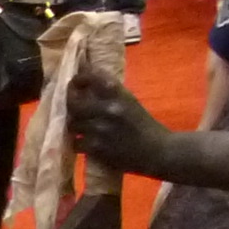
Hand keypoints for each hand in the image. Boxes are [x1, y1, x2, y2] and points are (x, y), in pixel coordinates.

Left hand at [67, 63, 177, 178]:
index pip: (92, 78)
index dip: (80, 78)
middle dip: (70, 104)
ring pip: (73, 124)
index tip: (76, 82)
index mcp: (120, 94)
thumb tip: (87, 82)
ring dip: (75, 125)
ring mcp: (100, 129)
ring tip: (81, 127)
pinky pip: (76, 143)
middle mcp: (108, 108)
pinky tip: (86, 144)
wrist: (157, 151)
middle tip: (72, 105)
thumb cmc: (144, 125)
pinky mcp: (96, 148)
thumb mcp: (130, 102)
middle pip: (74, 102)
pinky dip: (80, 144)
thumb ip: (110, 93)